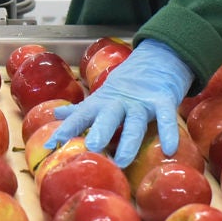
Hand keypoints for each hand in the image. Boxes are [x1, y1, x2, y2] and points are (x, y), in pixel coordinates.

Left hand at [44, 40, 191, 168]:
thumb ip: (81, 110)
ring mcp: (142, 101)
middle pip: (107, 117)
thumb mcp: (102, 97)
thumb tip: (56, 116)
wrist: (157, 59)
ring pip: (135, 122)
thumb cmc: (126, 87)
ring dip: (129, 141)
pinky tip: (170, 149)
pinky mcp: (163, 100)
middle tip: (91, 148)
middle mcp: (119, 102)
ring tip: (123, 161)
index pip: (81, 115)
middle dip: (99, 131)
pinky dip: (168, 132)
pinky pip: (166, 118)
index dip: (67, 129)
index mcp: (102, 102)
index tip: (52, 144)